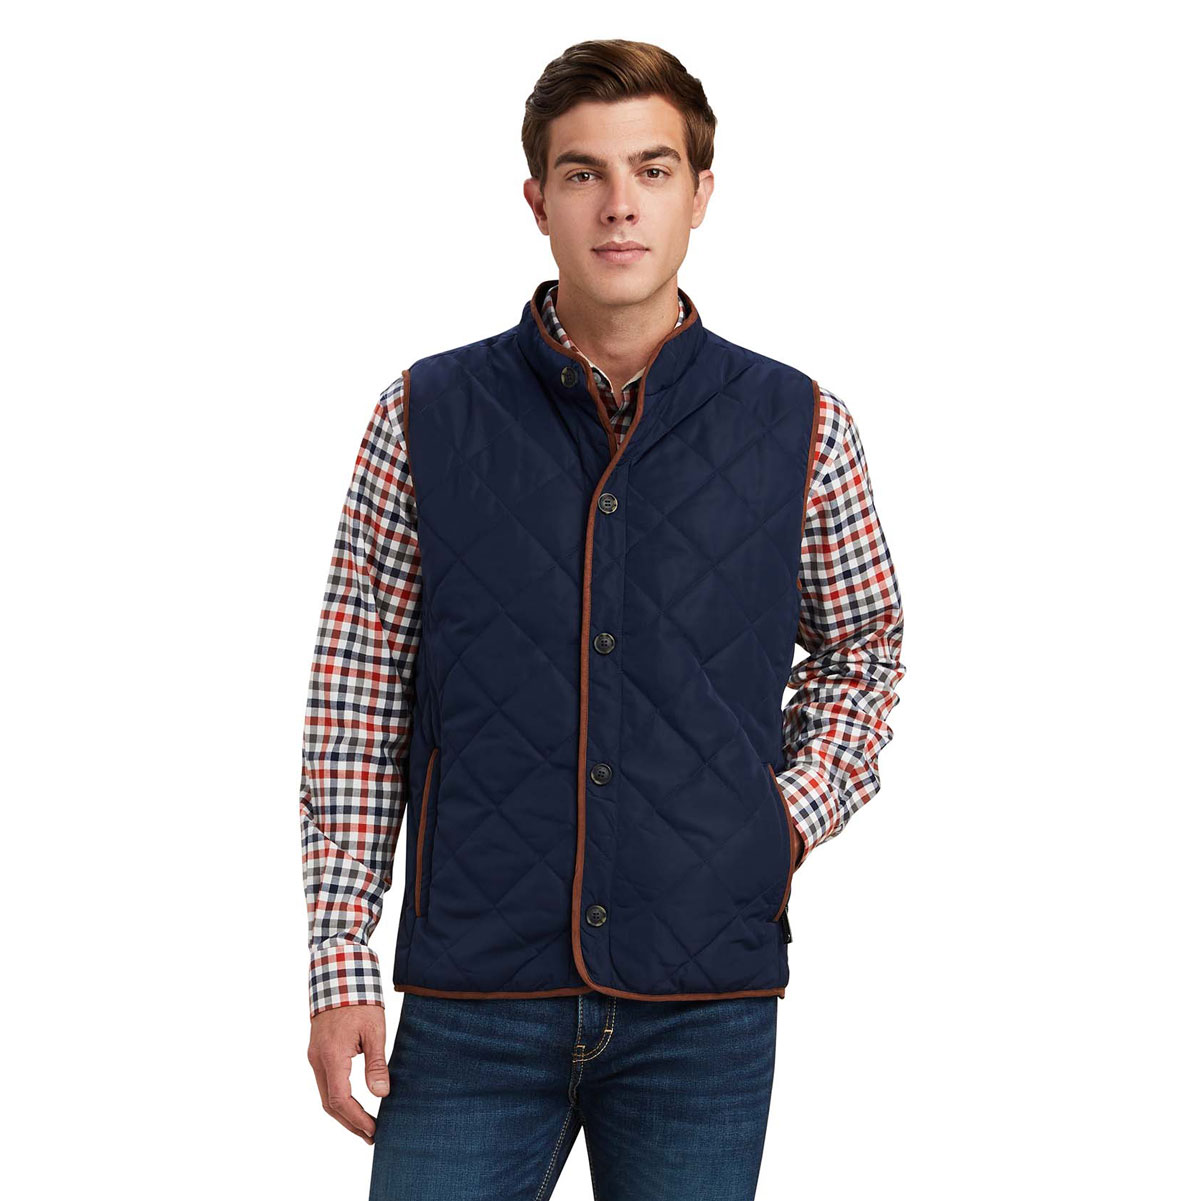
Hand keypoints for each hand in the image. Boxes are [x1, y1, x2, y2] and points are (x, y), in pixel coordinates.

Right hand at [307, 1003, 390, 1143]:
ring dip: (343, 1113)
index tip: (373, 1130)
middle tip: (370, 1135)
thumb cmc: (359, 1000)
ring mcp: (315, 1056)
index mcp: (332, 1056)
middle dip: (350, 1122)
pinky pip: (325, 1083)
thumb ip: (376, 1064)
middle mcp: (318, 1059)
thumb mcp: (374, 1030)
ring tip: (364, 1125)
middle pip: (329, 1103)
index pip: (340, 1099)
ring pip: (325, 1095)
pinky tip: (353, 1103)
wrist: (338, 975)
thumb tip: (381, 1094)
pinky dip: (338, 1098)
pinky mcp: (317, 1052)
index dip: (356, 1118)